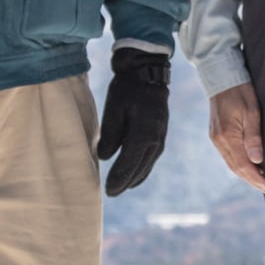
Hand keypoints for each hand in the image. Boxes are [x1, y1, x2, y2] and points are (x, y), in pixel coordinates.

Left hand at [95, 47, 170, 195]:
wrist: (147, 72)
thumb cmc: (127, 88)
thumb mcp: (114, 108)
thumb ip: (110, 134)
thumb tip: (103, 157)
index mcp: (144, 135)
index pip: (128, 164)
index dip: (118, 179)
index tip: (108, 191)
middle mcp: (155, 141)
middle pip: (139, 170)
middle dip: (125, 182)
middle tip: (111, 192)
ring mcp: (160, 139)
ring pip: (146, 167)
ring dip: (134, 178)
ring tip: (120, 186)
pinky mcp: (160, 137)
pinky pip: (151, 160)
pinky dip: (142, 170)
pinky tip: (133, 174)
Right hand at [207, 82, 264, 193]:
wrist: (222, 77)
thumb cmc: (240, 91)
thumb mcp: (252, 112)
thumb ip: (254, 137)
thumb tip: (257, 160)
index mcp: (227, 136)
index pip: (242, 165)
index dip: (255, 178)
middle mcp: (219, 140)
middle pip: (235, 168)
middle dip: (251, 180)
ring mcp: (216, 138)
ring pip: (231, 163)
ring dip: (245, 173)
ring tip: (260, 180)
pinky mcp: (216, 135)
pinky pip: (228, 155)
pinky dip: (239, 164)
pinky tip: (249, 165)